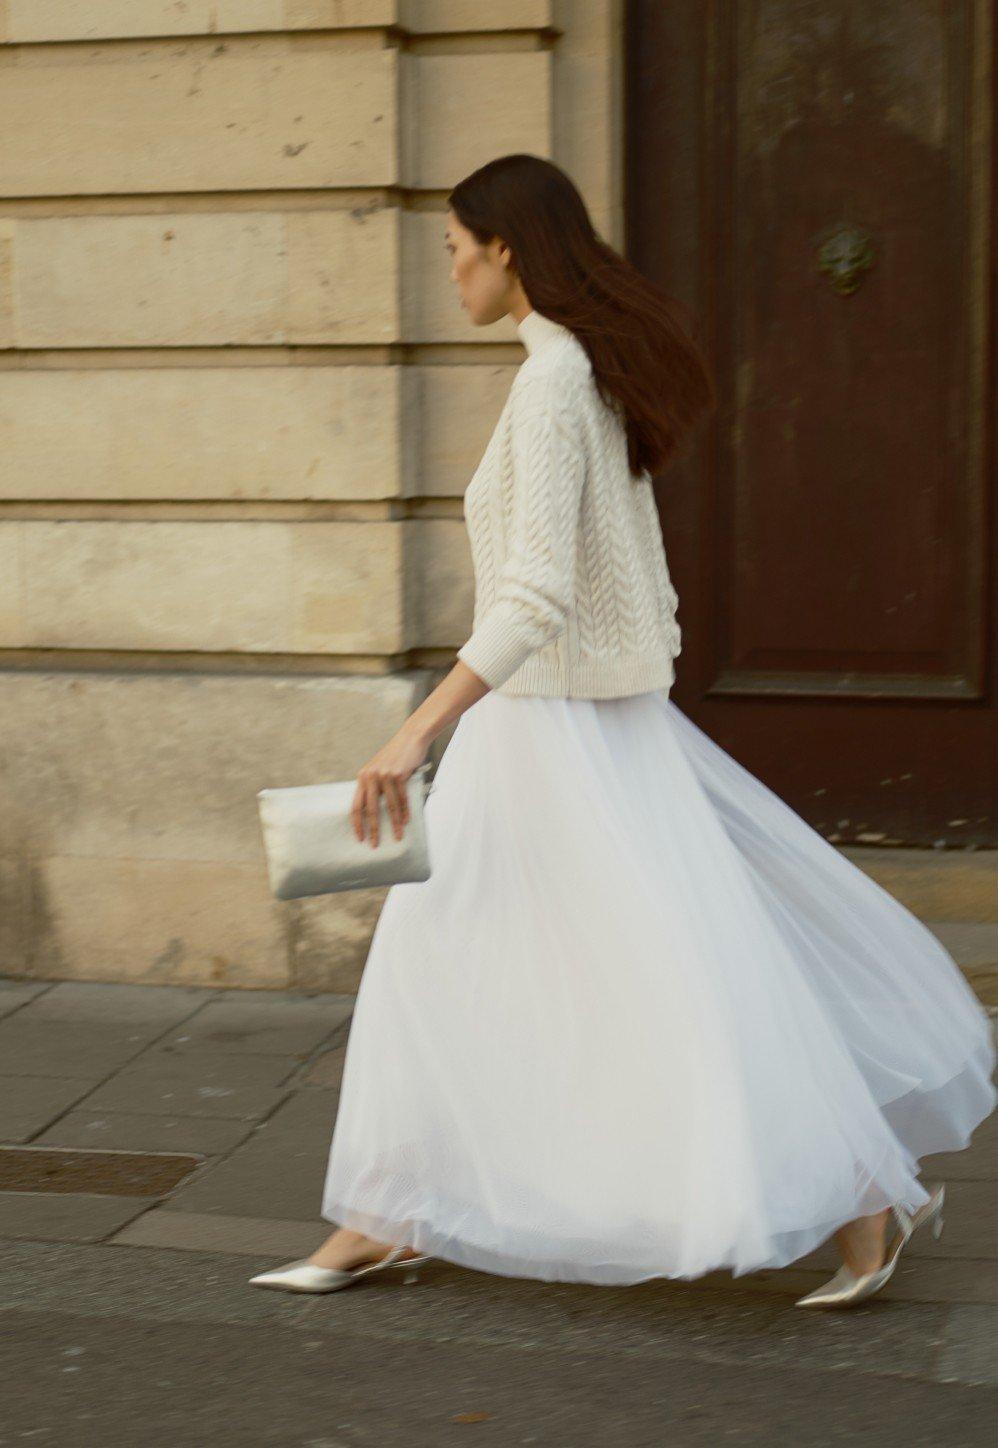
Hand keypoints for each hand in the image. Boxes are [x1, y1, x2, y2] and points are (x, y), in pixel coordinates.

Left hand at [351, 730, 429, 848]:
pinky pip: (402, 798)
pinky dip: (405, 812)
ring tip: (397, 836)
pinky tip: (406, 821)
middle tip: (374, 844)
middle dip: (373, 829)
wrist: (411, 738)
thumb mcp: (380, 770)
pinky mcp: (398, 774)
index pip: (356, 805)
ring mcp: (384, 775)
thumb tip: (375, 812)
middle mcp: (371, 776)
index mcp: (363, 777)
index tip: (360, 838)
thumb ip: (376, 787)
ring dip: (394, 824)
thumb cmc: (396, 757)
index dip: (357, 824)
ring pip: (388, 806)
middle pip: (370, 809)